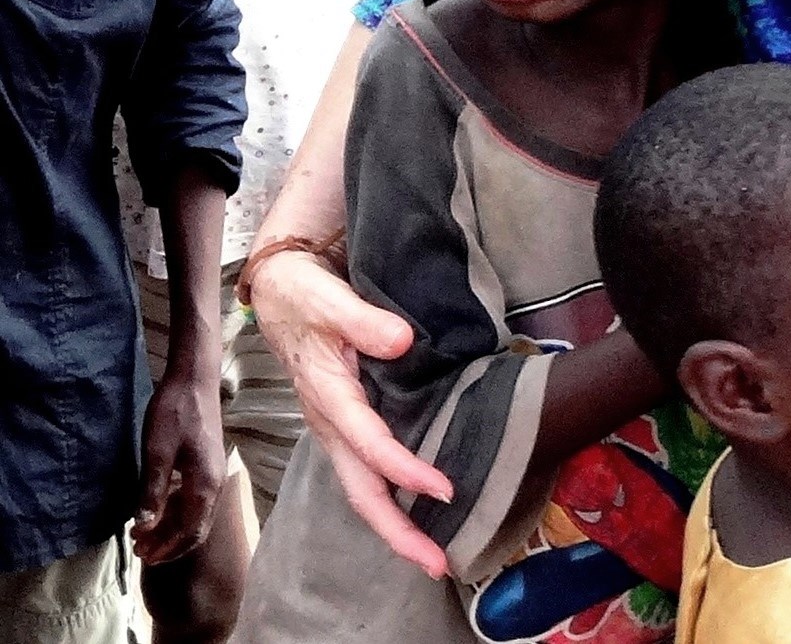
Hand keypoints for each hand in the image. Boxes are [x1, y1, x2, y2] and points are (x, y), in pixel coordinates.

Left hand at [133, 369, 224, 563]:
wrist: (194, 380)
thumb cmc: (175, 413)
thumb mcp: (157, 453)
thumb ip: (153, 492)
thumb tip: (145, 527)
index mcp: (204, 484)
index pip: (191, 531)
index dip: (167, 549)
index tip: (143, 556)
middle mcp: (214, 484)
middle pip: (196, 527)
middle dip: (169, 544)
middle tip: (140, 550)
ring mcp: (212, 474)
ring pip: (195, 514)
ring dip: (171, 529)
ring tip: (143, 534)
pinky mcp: (207, 465)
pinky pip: (194, 500)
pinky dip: (176, 512)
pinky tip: (157, 510)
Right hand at [250, 248, 453, 577]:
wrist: (280, 292)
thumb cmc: (305, 297)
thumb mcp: (330, 299)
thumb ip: (364, 320)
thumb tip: (401, 341)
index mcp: (328, 396)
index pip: (370, 445)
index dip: (405, 470)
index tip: (444, 490)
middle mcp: (330, 423)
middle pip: (362, 492)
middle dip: (398, 532)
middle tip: (437, 565)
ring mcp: (336, 428)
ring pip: (364, 488)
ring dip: (397, 524)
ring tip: (434, 554)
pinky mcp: (346, 422)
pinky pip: (368, 471)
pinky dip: (393, 496)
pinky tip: (420, 506)